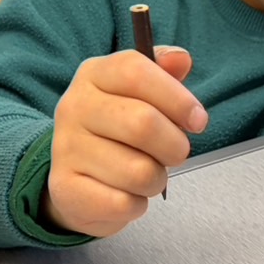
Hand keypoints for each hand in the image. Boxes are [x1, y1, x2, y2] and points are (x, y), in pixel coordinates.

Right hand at [41, 46, 206, 237]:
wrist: (75, 178)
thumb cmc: (118, 131)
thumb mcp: (139, 94)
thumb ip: (163, 72)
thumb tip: (181, 59)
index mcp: (93, 74)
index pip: (135, 71)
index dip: (176, 96)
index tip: (198, 120)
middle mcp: (74, 106)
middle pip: (143, 123)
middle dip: (175, 146)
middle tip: (175, 153)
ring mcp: (65, 148)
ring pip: (139, 171)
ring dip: (156, 179)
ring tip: (147, 174)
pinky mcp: (65, 188)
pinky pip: (123, 203)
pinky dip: (137, 204)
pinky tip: (126, 194)